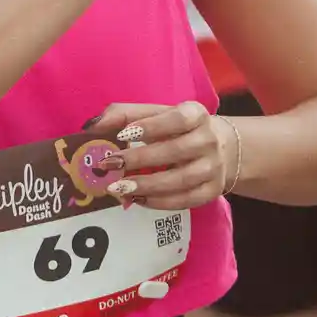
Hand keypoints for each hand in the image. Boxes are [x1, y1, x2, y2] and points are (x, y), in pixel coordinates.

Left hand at [84, 101, 235, 210]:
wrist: (224, 149)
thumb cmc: (179, 129)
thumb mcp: (158, 114)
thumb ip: (125, 114)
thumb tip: (92, 127)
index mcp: (196, 114)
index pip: (176, 119)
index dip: (150, 127)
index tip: (123, 135)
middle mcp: (208, 139)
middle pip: (174, 152)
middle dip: (139, 159)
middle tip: (109, 165)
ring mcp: (213, 167)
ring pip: (179, 180)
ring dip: (146, 185)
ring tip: (118, 188)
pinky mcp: (212, 190)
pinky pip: (185, 200)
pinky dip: (159, 202)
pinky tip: (138, 199)